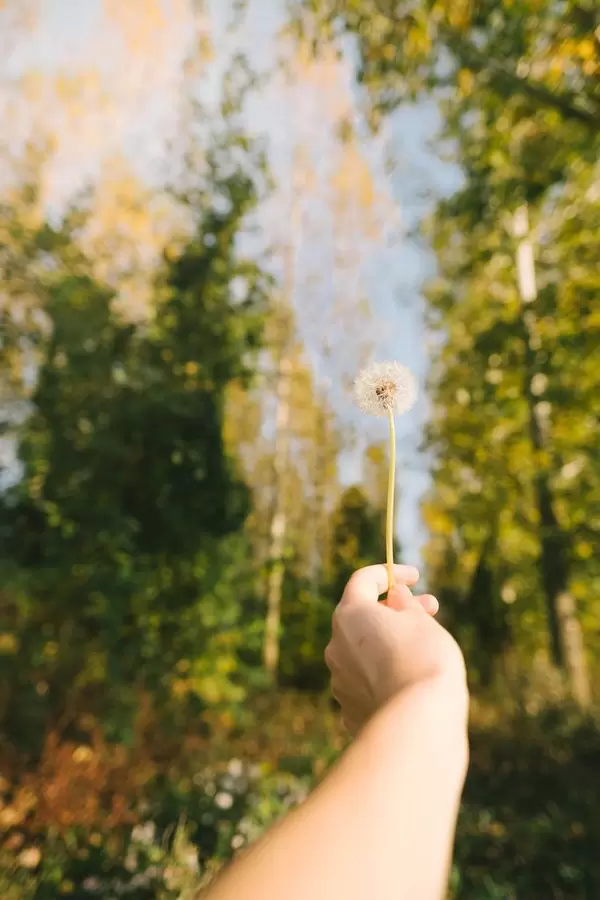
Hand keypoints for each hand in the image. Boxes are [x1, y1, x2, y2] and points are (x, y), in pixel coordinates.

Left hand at [325, 564, 466, 735]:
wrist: (420, 725)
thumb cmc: (423, 662)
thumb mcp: (420, 621)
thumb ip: (404, 603)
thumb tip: (394, 596)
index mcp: (349, 616)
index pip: (363, 580)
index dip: (390, 573)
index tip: (415, 577)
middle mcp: (336, 647)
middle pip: (363, 617)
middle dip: (395, 609)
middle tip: (430, 609)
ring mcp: (340, 681)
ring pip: (364, 651)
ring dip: (390, 641)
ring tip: (426, 644)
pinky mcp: (350, 710)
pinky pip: (368, 681)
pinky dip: (387, 672)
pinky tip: (411, 678)